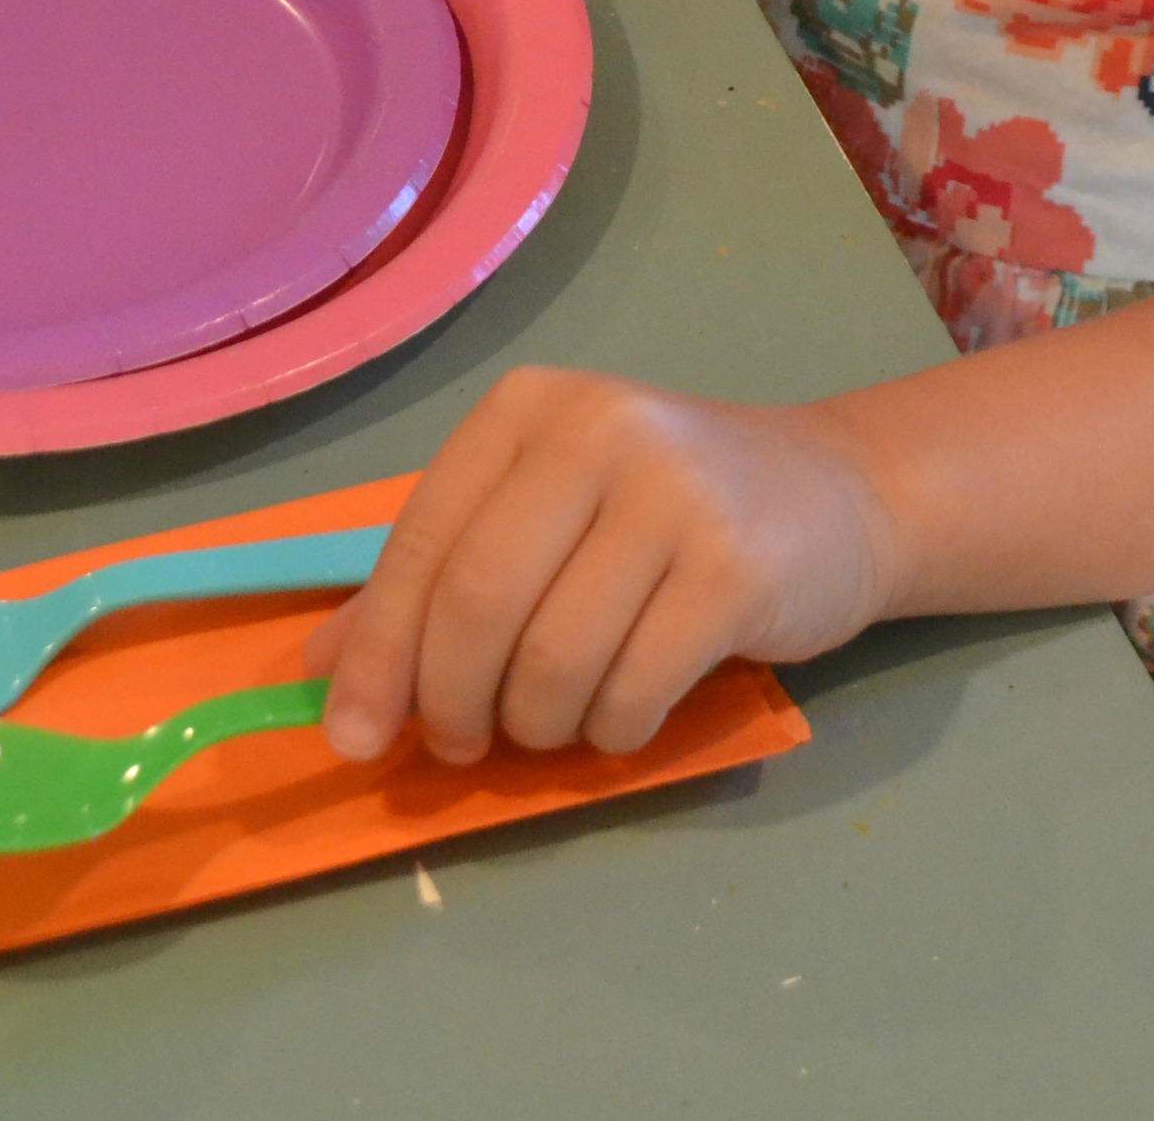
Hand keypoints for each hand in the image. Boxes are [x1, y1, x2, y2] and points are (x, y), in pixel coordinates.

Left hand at [306, 365, 899, 762]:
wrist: (831, 496)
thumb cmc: (661, 515)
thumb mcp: (541, 518)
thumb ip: (435, 582)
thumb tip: (321, 672)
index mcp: (526, 410)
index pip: (422, 541)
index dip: (376, 652)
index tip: (352, 737)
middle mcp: (596, 429)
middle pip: (477, 601)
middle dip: (450, 701)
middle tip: (461, 744)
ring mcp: (673, 491)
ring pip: (552, 659)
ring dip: (537, 726)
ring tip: (555, 721)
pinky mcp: (736, 564)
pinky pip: (632, 688)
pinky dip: (611, 729)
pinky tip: (625, 711)